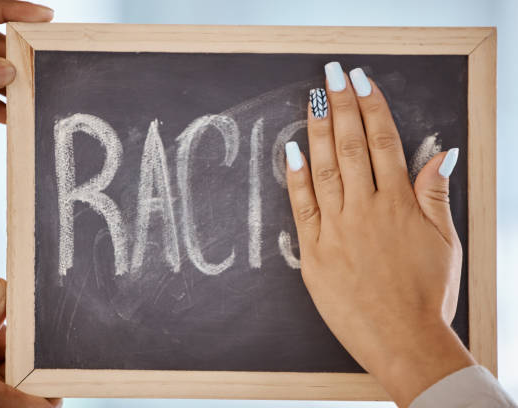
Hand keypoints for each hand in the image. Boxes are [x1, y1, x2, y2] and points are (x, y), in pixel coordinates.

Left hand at [285, 63, 474, 406]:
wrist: (403, 340)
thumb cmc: (427, 294)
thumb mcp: (444, 241)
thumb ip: (436, 193)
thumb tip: (441, 154)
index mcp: (399, 204)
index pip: (383, 141)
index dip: (371, 106)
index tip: (361, 81)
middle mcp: (366, 209)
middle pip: (352, 145)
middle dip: (342, 105)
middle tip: (332, 74)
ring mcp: (338, 229)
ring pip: (325, 168)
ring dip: (318, 130)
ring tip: (313, 99)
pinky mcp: (314, 251)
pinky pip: (302, 207)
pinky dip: (295, 178)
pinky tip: (291, 151)